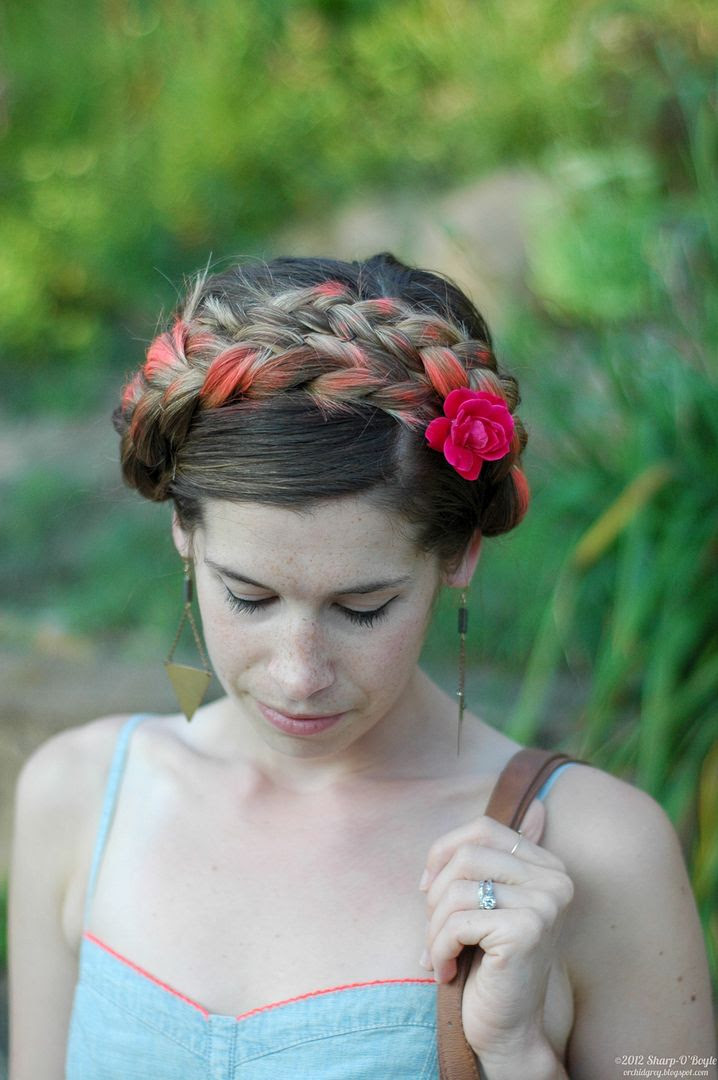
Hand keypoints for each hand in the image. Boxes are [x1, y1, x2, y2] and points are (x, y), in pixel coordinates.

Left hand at [420, 799, 573, 1059]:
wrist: (507, 1029)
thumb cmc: (490, 963)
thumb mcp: (492, 902)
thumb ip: (502, 857)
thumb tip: (540, 804)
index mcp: (549, 866)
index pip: (482, 829)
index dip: (443, 853)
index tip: (427, 888)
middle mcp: (556, 881)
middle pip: (465, 857)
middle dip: (435, 896)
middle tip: (435, 931)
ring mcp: (545, 904)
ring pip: (457, 890)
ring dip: (434, 928)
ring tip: (439, 954)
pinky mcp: (527, 931)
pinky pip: (459, 922)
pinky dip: (439, 948)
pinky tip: (445, 971)